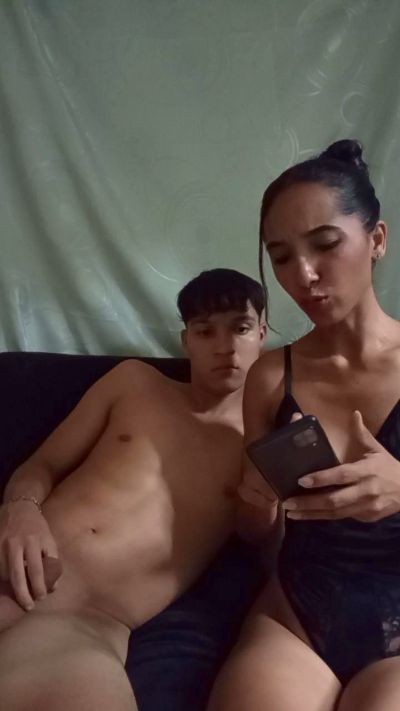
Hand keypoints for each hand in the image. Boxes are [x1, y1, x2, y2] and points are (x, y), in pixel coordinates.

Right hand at [0, 500, 60, 609]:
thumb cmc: (37, 526)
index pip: (37, 570)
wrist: (19, 507)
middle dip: (23, 594)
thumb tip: (54, 587)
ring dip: (11, 586)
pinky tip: (7, 581)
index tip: (41, 598)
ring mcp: (2, 544)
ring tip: (18, 591)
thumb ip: (53, 561)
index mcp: (33, 541)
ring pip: (3, 573)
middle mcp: (16, 543)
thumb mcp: (49, 539)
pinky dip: (1, 576)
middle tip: (28, 606)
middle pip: (17, 575)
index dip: (39, 587)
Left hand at [282, 410, 399, 521]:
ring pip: (335, 513)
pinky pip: (342, 517)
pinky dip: (324, 517)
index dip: (321, 479)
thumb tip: (354, 413)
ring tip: (292, 512)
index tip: (301, 480)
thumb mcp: (376, 449)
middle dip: (309, 502)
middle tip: (287, 502)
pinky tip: (308, 515)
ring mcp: (367, 507)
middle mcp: (366, 491)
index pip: (341, 475)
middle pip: (334, 500)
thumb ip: (361, 433)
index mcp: (366, 471)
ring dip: (312, 514)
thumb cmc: (387, 467)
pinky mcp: (366, 518)